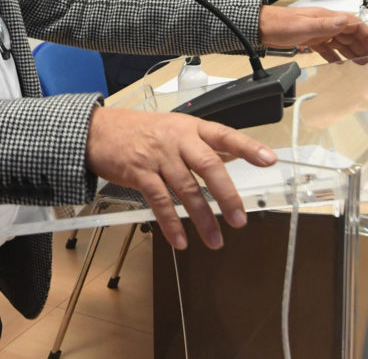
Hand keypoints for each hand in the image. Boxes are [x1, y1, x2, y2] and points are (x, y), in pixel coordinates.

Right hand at [85, 106, 276, 250]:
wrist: (98, 131)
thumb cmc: (139, 130)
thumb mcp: (174, 127)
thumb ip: (201, 143)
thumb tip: (232, 155)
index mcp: (190, 128)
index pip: (224, 135)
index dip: (248, 147)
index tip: (269, 160)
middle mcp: (177, 140)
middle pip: (208, 165)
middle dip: (226, 195)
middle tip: (239, 219)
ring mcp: (158, 156)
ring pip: (186, 189)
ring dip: (202, 218)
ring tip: (214, 240)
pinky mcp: (139, 173)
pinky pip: (160, 201)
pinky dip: (171, 223)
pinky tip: (180, 239)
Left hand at [259, 5, 367, 61]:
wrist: (262, 27)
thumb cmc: (281, 24)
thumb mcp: (305, 26)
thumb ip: (325, 25)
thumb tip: (344, 22)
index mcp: (327, 18)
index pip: (354, 25)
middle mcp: (325, 24)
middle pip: (349, 36)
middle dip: (363, 47)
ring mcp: (318, 32)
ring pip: (340, 43)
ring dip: (351, 52)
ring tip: (361, 63)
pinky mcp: (310, 40)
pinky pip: (327, 48)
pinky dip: (334, 55)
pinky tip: (339, 63)